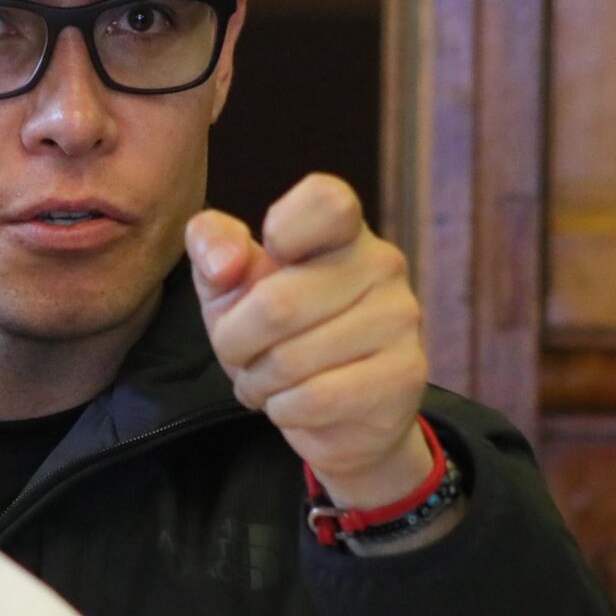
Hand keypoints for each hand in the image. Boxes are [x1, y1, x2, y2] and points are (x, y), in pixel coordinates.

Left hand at [187, 176, 431, 509]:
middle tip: (240, 355)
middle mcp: (382, 264)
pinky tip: (294, 405)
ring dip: (258, 383)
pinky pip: (314, 399)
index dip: (283, 228)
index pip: (326, 201)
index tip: (271, 258)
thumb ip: (211, 246)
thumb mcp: (230, 285)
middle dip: (235, 343)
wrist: (337, 413)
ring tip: (268, 383)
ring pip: (291, 359)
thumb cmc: (278, 335)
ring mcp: (399, 319)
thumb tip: (224, 263)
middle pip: (277, 304)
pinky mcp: (404, 375)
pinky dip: (284, 410)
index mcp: (342, 230)